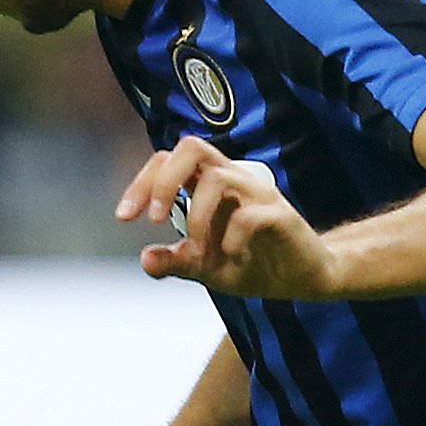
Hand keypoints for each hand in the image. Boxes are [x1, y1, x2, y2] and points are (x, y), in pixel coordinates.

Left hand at [118, 136, 341, 299]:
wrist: (301, 278)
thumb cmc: (253, 262)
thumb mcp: (205, 269)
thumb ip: (176, 262)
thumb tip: (146, 259)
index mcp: (208, 186)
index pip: (168, 161)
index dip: (142, 183)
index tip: (124, 216)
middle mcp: (233, 180)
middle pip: (192, 147)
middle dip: (164, 181)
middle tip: (156, 219)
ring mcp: (258, 195)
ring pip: (218, 177)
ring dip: (196, 215)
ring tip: (199, 247)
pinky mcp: (281, 216)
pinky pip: (250, 214)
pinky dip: (232, 238)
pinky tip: (232, 256)